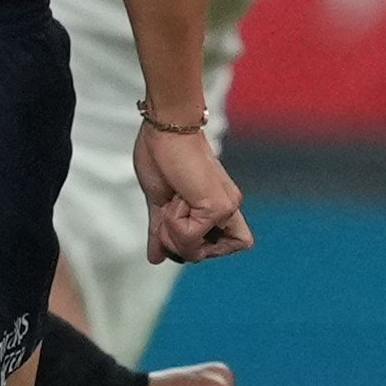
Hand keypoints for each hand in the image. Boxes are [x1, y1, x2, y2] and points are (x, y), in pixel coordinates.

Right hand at [134, 122, 252, 264]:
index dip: (198, 248)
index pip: (222, 247)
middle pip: (210, 255)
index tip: (177, 228)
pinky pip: (190, 237)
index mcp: (218, 207)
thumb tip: (156, 258)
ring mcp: (226, 208)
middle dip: (182, 247)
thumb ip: (161, 231)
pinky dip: (173, 223)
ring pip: (196, 252)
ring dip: (173, 233)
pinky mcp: (218, 207)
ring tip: (173, 201)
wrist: (166, 128)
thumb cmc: (162, 155)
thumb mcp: (160, 202)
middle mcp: (228, 208)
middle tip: (170, 216)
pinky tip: (176, 197)